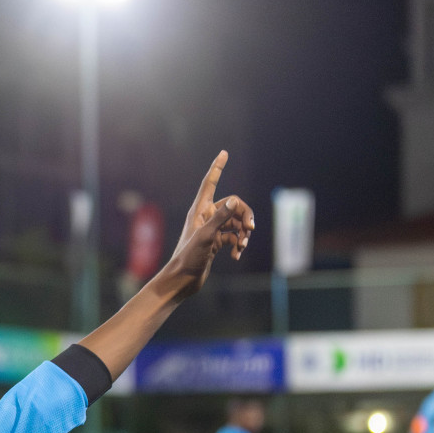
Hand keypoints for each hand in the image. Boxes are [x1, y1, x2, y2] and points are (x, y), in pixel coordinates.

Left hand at [155, 152, 253, 302]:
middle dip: (245, 215)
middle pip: (233, 205)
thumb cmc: (189, 256)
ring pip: (236, 222)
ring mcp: (212, 229)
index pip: (210, 183)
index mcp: (199, 210)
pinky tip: (236, 256)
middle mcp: (205, 216)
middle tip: (250, 229)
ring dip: (243, 233)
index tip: (223, 153)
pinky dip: (238, 244)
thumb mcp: (206, 236)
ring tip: (242, 246)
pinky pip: (234, 236)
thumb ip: (221, 217)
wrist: (183, 279)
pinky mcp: (216, 242)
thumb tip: (235, 200)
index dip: (217, 168)